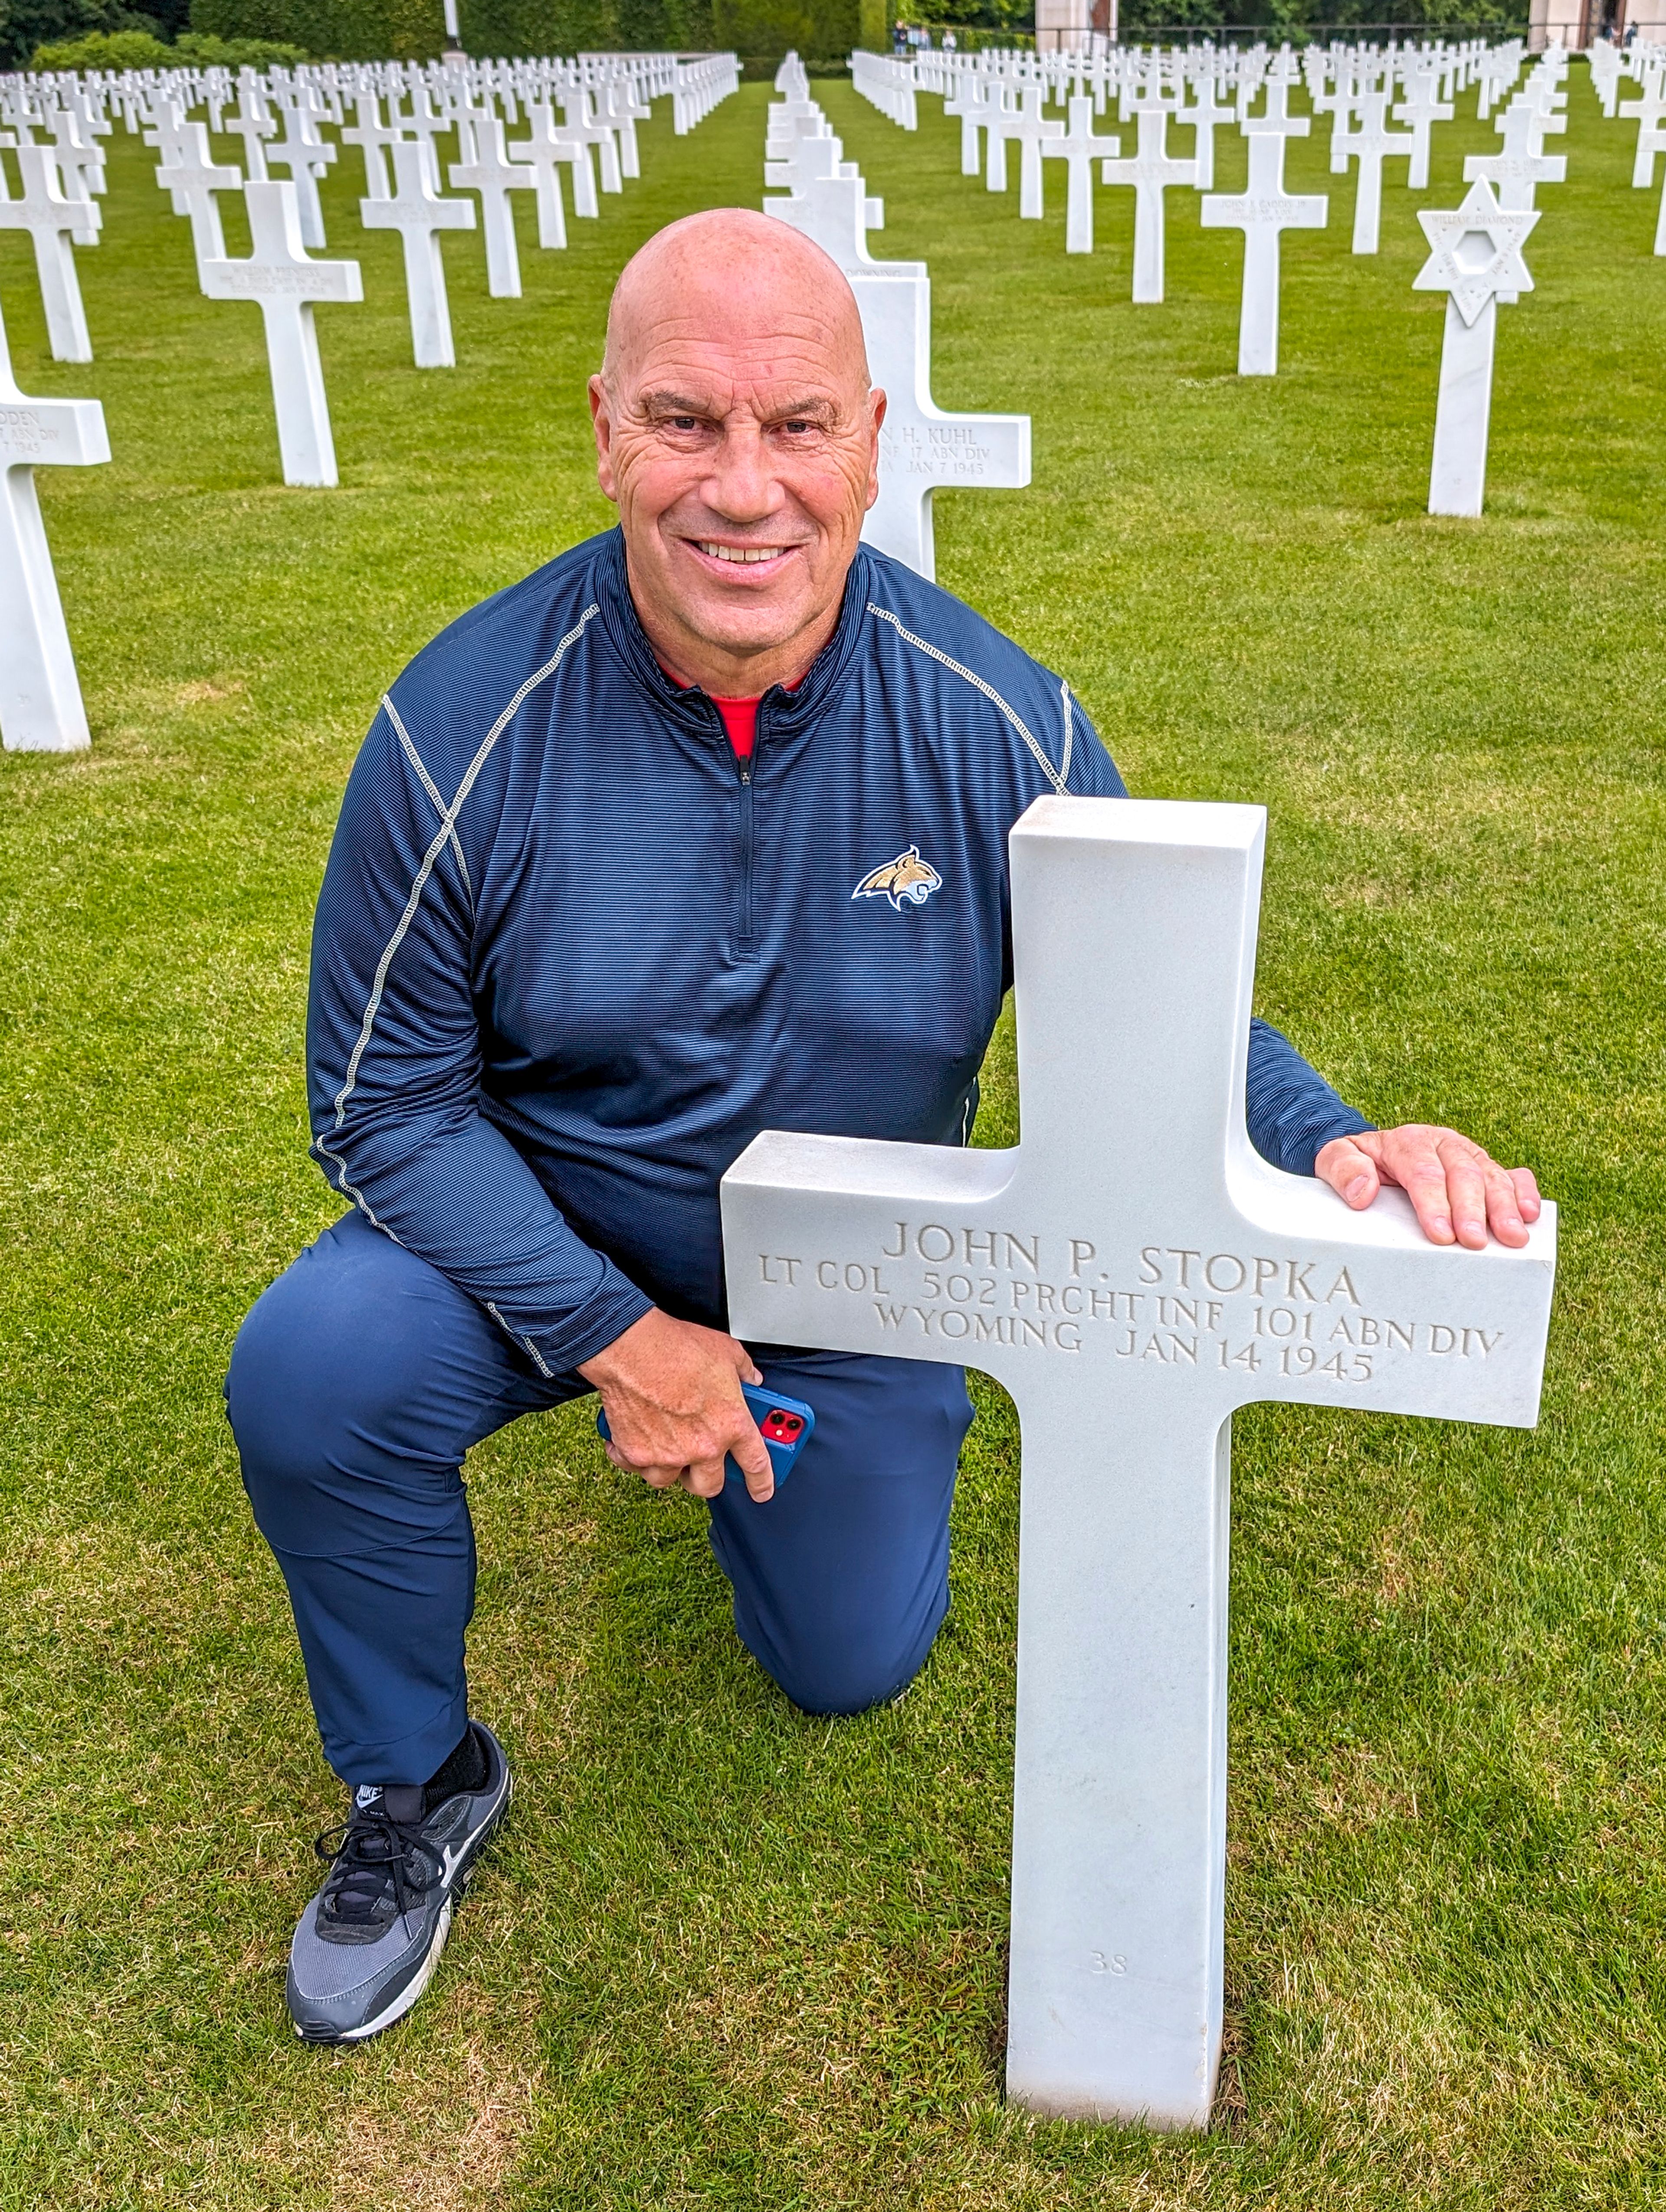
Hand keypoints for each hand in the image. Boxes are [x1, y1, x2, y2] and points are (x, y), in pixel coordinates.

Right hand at [578, 1307, 774, 1501]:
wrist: (631, 1347)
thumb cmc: (676, 1347)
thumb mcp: (726, 1351)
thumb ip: (743, 1370)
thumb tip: (751, 1377)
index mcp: (731, 1424)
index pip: (755, 1464)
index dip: (761, 1482)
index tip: (761, 1491)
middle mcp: (702, 1446)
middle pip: (709, 1485)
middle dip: (707, 1478)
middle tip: (703, 1463)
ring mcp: (668, 1454)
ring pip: (670, 1480)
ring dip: (670, 1468)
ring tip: (667, 1447)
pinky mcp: (636, 1453)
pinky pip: (637, 1468)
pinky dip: (635, 1458)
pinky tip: (636, 1440)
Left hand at [1315, 1125, 1541, 1250]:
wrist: (1370, 1151)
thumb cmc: (1355, 1161)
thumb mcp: (1334, 1158)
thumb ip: (1342, 1169)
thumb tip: (1363, 1192)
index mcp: (1407, 1142)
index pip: (1423, 1172)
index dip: (1434, 1203)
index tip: (1440, 1234)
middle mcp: (1442, 1144)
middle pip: (1462, 1174)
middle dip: (1472, 1209)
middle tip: (1476, 1242)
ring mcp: (1467, 1155)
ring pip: (1491, 1176)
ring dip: (1505, 1207)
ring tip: (1514, 1237)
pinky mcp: (1484, 1166)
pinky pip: (1510, 1174)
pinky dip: (1524, 1192)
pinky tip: (1531, 1214)